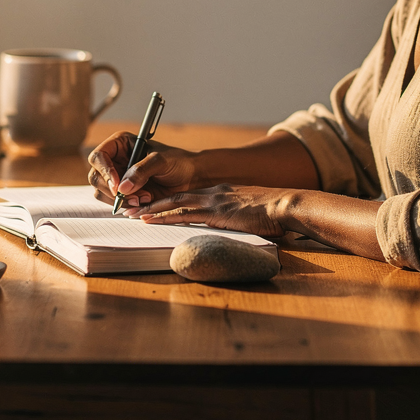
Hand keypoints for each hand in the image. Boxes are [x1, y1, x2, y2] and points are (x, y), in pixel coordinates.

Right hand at [87, 133, 205, 209]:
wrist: (189, 176)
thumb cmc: (177, 161)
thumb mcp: (160, 161)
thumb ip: (141, 171)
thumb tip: (122, 187)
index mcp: (120, 144)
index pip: (99, 156)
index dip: (104, 171)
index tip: (117, 185)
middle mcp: (114, 160)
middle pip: (96, 177)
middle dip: (113, 190)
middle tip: (134, 196)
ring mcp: (117, 177)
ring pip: (102, 192)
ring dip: (121, 200)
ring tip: (144, 198)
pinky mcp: (123, 192)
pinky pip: (113, 202)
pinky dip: (126, 205)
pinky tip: (144, 201)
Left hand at [134, 185, 287, 236]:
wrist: (285, 206)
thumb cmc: (274, 213)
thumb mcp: (251, 212)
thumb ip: (237, 217)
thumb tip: (233, 227)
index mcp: (222, 193)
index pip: (190, 196)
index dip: (170, 201)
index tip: (155, 206)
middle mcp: (214, 193)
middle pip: (177, 196)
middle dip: (154, 202)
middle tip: (135, 208)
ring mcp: (213, 201)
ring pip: (175, 203)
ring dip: (153, 209)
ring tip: (135, 215)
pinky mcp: (215, 212)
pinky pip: (184, 214)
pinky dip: (165, 217)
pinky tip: (152, 220)